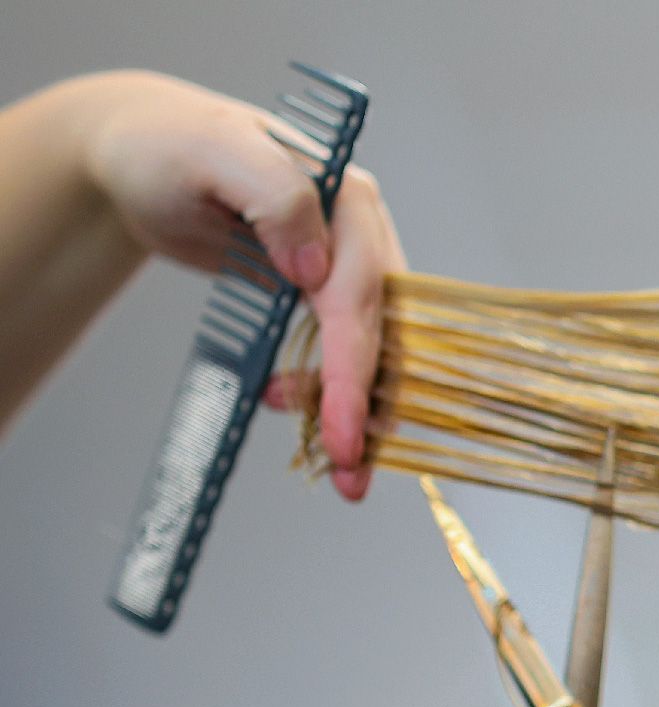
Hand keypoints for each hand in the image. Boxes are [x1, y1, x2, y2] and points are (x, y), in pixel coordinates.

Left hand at [70, 70, 402, 498]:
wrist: (137, 154)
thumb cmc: (166, 146)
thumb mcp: (214, 152)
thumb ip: (278, 196)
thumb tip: (316, 269)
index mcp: (347, 200)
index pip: (361, 296)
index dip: (355, 368)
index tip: (343, 430)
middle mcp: (359, 235)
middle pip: (384, 333)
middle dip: (371, 407)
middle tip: (350, 470)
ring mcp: (343, 265)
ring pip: (374, 351)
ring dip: (359, 410)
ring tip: (332, 459)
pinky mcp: (321, 293)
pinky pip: (344, 351)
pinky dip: (332, 391)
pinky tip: (294, 405)